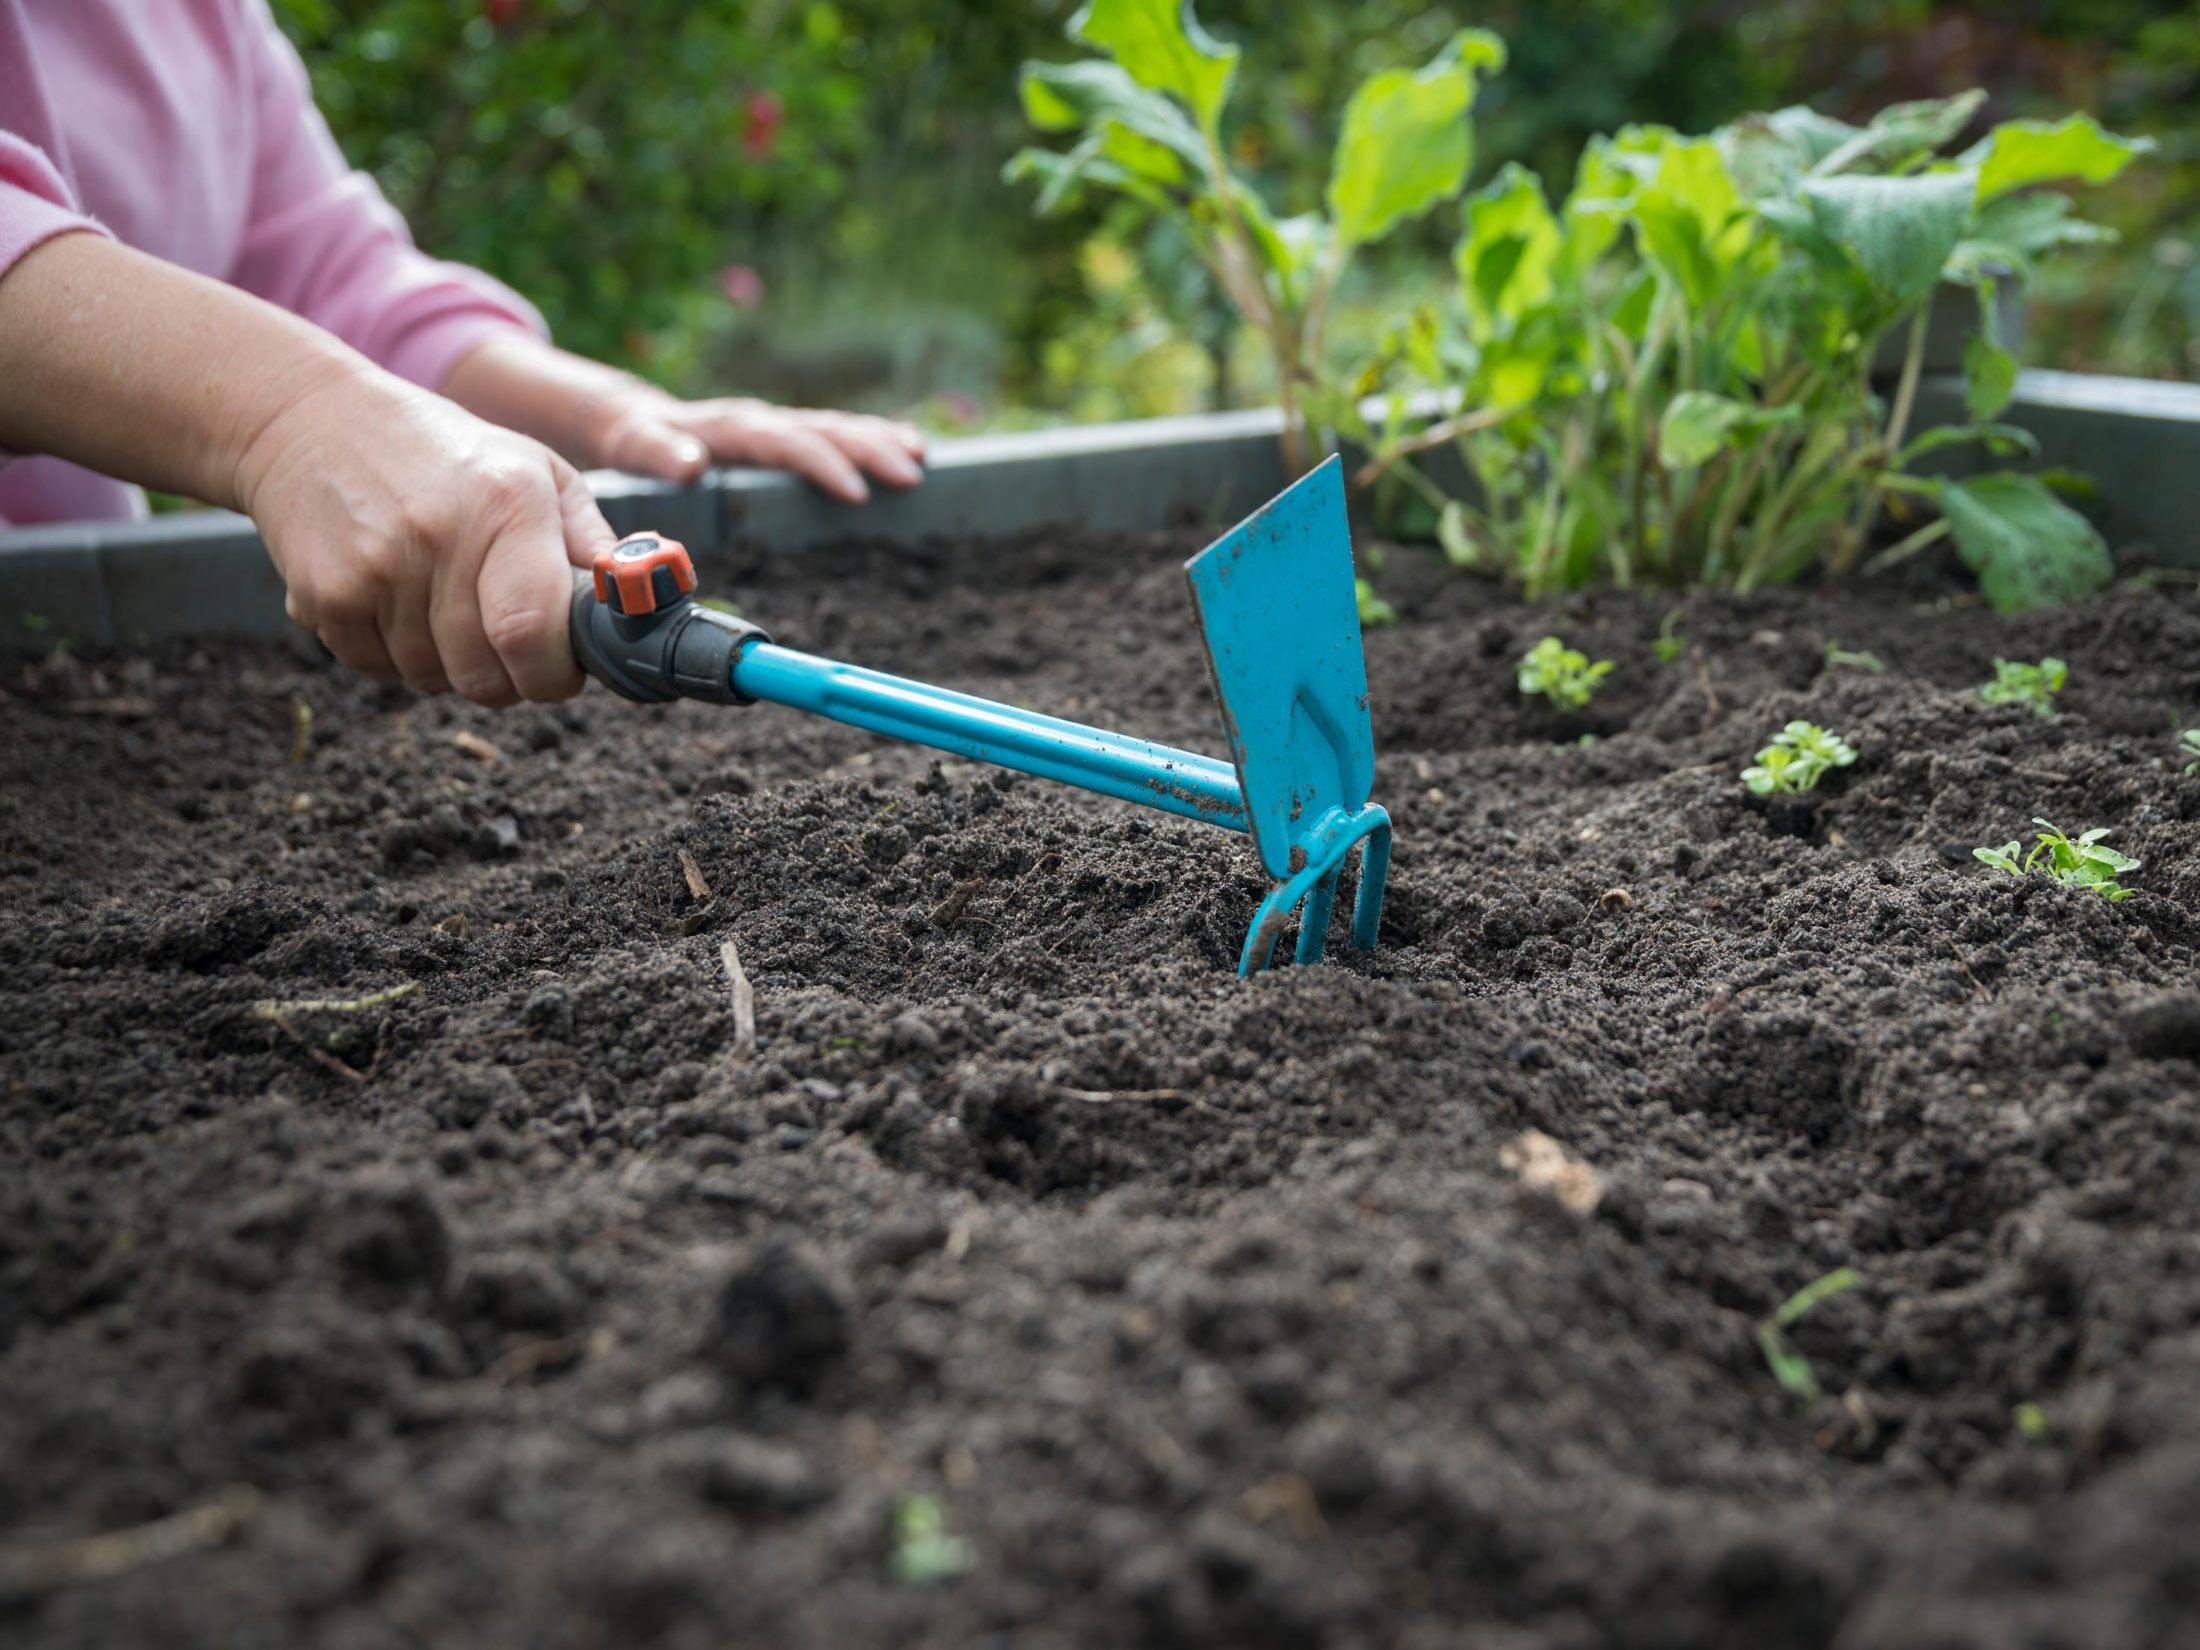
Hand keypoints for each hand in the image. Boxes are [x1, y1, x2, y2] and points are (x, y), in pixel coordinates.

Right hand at [237, 359, 617, 706]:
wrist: (306, 419)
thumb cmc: (443, 451)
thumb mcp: (534, 469)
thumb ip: (590, 539)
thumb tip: (638, 601)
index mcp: (507, 503)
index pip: (534, 632)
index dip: (555, 675)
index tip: (563, 671)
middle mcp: (440, 536)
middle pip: (486, 675)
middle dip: (509, 679)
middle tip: (507, 646)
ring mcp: (375, 568)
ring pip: (433, 679)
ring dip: (449, 665)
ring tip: (442, 604)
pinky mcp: (323, 594)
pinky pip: (376, 670)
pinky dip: (392, 655)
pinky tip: (393, 600)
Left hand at [578, 384, 926, 502]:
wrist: (620, 416)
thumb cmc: (627, 439)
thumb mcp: (631, 444)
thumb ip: (657, 452)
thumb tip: (690, 464)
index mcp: (728, 427)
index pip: (783, 443)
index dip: (820, 465)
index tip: (856, 492)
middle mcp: (759, 421)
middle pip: (822, 429)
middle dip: (868, 450)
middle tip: (911, 473)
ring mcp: (774, 427)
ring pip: (836, 428)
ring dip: (879, 442)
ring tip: (922, 457)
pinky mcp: (783, 438)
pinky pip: (835, 435)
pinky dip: (874, 439)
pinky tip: (912, 450)